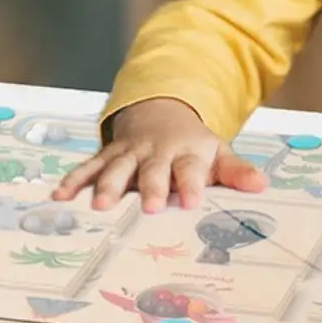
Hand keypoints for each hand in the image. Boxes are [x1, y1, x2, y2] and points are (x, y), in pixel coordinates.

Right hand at [52, 97, 266, 212]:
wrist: (161, 114)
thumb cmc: (192, 147)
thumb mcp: (217, 154)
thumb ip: (236, 172)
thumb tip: (261, 186)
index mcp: (186, 153)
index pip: (190, 169)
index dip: (191, 184)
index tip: (192, 201)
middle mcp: (156, 152)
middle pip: (153, 170)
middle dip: (151, 188)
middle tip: (150, 208)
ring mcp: (130, 153)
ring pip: (117, 168)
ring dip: (109, 185)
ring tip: (100, 205)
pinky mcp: (108, 156)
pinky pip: (89, 167)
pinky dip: (74, 181)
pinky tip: (60, 197)